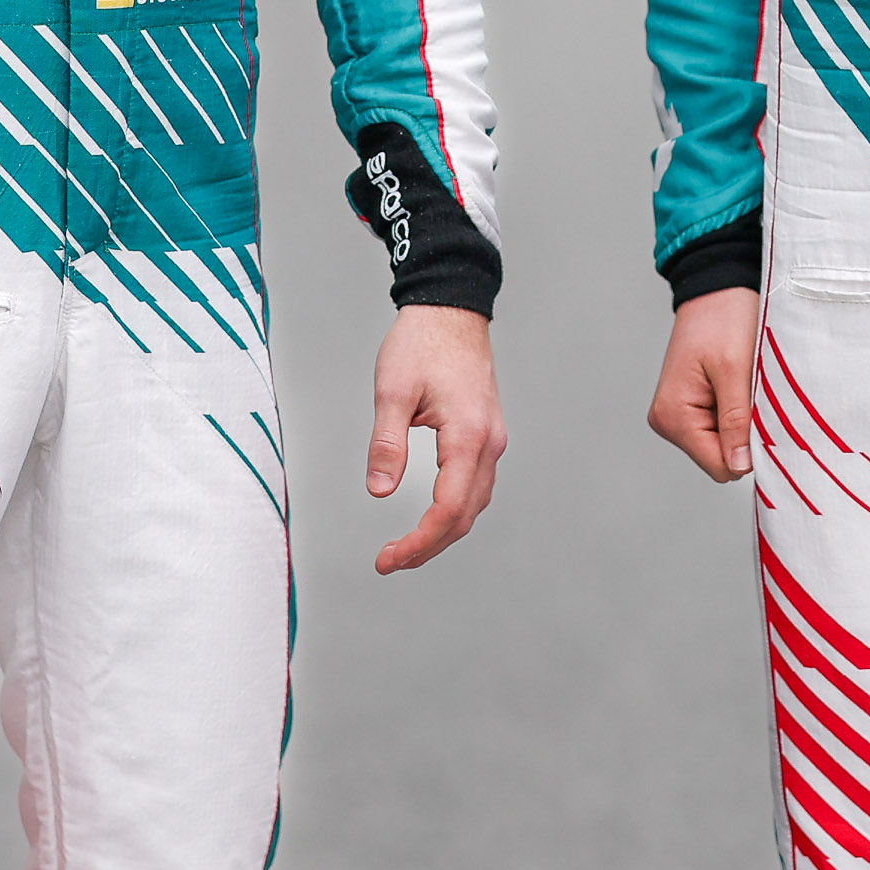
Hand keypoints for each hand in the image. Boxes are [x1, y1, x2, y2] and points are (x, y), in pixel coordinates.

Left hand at [367, 305, 504, 573]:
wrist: (450, 308)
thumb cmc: (422, 342)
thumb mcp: (393, 391)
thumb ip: (387, 444)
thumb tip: (379, 491)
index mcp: (467, 436)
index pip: (447, 509)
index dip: (419, 542)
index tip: (389, 559)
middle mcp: (487, 443)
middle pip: (464, 516)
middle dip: (428, 546)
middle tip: (390, 561)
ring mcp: (490, 439)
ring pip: (474, 504)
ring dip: (442, 532)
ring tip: (406, 548)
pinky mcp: (485, 433)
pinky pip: (475, 485)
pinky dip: (454, 510)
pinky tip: (432, 516)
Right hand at [648, 288, 759, 482]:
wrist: (718, 287)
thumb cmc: (723, 318)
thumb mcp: (735, 370)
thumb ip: (736, 422)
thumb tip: (740, 466)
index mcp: (673, 416)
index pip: (720, 466)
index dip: (748, 449)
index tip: (762, 418)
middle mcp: (669, 420)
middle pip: (721, 459)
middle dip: (745, 434)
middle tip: (752, 394)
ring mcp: (679, 415)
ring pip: (725, 445)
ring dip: (742, 421)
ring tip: (743, 384)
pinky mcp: (692, 408)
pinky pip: (723, 429)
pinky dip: (738, 412)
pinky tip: (738, 384)